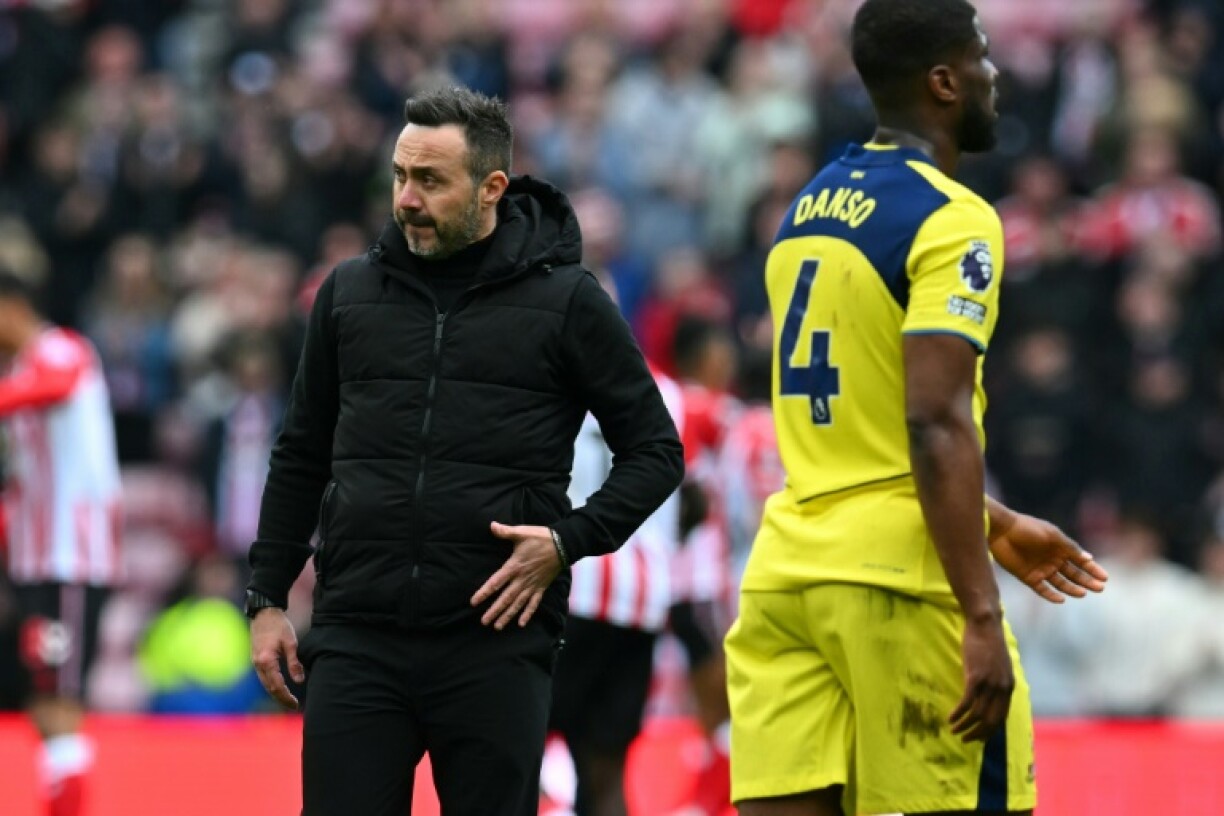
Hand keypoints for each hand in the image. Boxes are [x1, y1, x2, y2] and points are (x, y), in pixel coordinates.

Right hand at [250, 607, 304, 709]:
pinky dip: (271, 685)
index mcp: (266, 661)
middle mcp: (258, 665)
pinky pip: (263, 677)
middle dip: (281, 699)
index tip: (296, 704)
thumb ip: (294, 663)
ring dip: (276, 694)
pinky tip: (279, 688)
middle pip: (269, 688)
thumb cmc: (279, 625)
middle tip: (294, 706)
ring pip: (265, 684)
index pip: (277, 686)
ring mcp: (254, 663)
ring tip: (288, 700)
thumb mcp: (291, 643)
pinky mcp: (255, 659)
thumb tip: (299, 681)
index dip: (286, 697)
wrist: (264, 613)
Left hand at [471, 522, 561, 629]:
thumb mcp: (522, 532)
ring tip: (498, 626)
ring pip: (518, 604)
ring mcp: (533, 585)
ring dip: (507, 616)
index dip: (484, 593)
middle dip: (494, 611)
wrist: (564, 544)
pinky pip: (534, 604)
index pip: (496, 582)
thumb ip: (505, 531)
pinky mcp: (542, 587)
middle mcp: (522, 579)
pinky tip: (521, 624)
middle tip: (484, 622)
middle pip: (505, 598)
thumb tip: (491, 526)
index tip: (473, 602)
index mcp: (515, 566)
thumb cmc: (541, 538)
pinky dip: (527, 614)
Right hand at [950, 616, 1013, 742]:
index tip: (978, 738)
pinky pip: (967, 702)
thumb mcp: (998, 666)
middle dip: (977, 734)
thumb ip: (996, 681)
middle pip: (991, 721)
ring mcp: (989, 683)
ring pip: (977, 714)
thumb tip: (988, 695)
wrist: (985, 625)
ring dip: (965, 726)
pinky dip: (958, 714)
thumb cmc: (988, 642)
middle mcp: (1002, 689)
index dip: (989, 731)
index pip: (1002, 718)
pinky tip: (950, 718)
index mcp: (1009, 687)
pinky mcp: (975, 677)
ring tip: (954, 730)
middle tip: (965, 740)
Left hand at [989, 513, 1108, 603]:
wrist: (1001, 531)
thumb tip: (1089, 557)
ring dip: (1072, 589)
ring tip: (1083, 593)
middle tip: (1099, 589)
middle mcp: (1052, 559)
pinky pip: (1042, 589)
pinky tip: (1061, 599)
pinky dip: (1051, 595)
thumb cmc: (1028, 529)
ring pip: (1060, 583)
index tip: (1105, 578)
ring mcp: (1041, 569)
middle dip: (1087, 581)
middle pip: (1073, 574)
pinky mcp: (1028, 577)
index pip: (1081, 561)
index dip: (1093, 569)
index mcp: (1060, 547)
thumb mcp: (1052, 536)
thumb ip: (1070, 548)